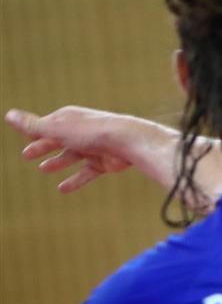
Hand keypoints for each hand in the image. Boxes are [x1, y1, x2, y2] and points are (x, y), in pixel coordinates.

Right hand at [7, 107, 141, 192]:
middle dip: (43, 146)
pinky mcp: (104, 163)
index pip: (48, 125)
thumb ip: (32, 125)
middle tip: (27, 155)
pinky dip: (75, 180)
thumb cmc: (90, 132)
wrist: (127, 142)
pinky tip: (62, 189)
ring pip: (72, 156)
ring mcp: (93, 148)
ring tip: (44, 169)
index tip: (24, 138)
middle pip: (58, 140)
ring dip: (58, 162)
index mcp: (69, 119)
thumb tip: (9, 115)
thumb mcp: (56, 128)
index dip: (35, 132)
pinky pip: (86, 173)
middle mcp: (81, 132)